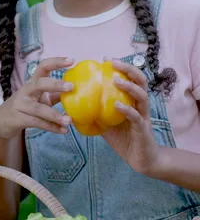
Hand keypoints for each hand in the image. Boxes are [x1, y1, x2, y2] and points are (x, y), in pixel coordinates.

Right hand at [0, 57, 73, 139]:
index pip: (43, 67)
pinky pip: (36, 123)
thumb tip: (77, 92)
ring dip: (55, 115)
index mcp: (32, 83)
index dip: (56, 62)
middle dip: (55, 84)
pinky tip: (63, 131)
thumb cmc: (24, 107)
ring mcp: (20, 105)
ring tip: (69, 120)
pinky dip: (51, 127)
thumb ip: (55, 95)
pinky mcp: (17, 119)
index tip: (71, 60)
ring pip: (39, 109)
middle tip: (71, 87)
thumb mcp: (38, 99)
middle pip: (40, 84)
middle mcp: (25, 91)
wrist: (0, 122)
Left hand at [101, 60, 160, 174]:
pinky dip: (127, 110)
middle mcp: (141, 105)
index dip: (121, 68)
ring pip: (142, 96)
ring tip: (116, 80)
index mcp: (133, 101)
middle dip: (128, 69)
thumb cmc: (124, 140)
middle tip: (113, 62)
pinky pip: (136, 117)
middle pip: (140, 81)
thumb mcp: (106, 124)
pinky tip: (117, 105)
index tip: (106, 59)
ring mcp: (143, 116)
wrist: (141, 160)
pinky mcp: (143, 129)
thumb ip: (96, 113)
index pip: (130, 79)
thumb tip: (74, 106)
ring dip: (129, 87)